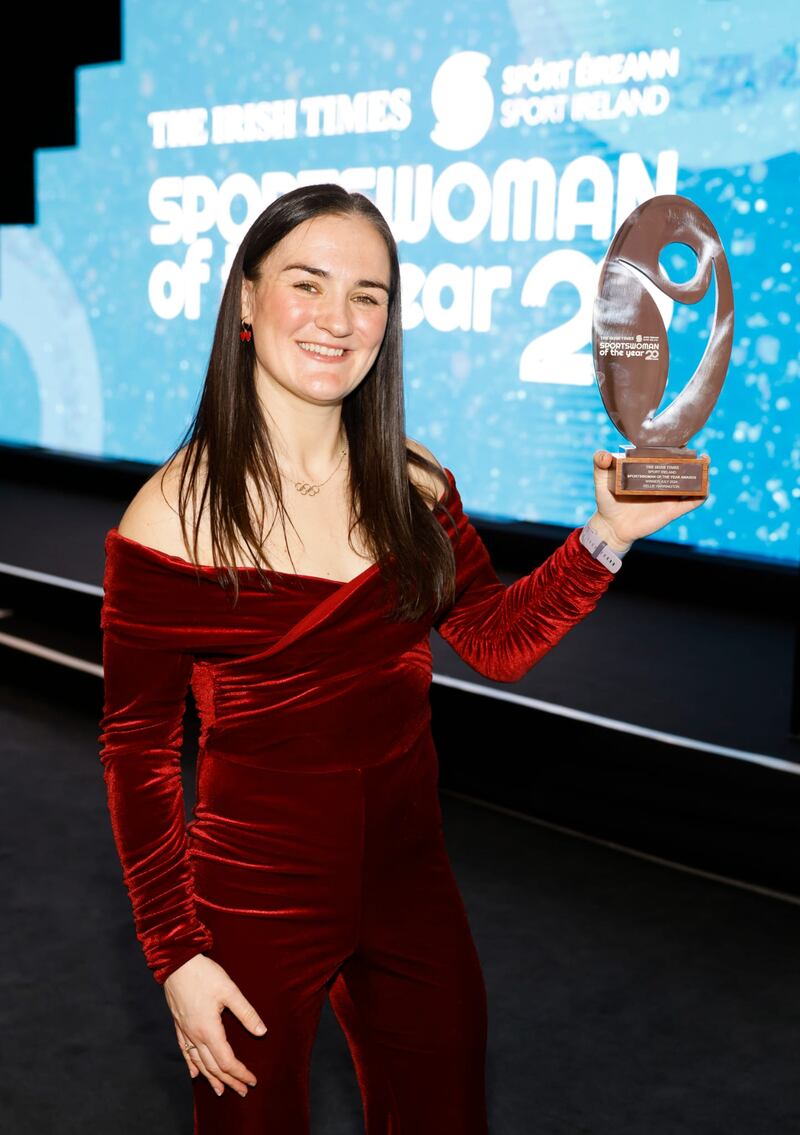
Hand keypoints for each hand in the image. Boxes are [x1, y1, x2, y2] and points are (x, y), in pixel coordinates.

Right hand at [163, 953, 267, 1096]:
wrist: (177, 963)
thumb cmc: (204, 975)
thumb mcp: (230, 991)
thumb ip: (246, 1013)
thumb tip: (262, 1032)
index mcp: (209, 1030)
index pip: (226, 1061)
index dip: (240, 1073)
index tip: (252, 1080)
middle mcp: (195, 1036)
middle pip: (213, 1067)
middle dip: (229, 1080)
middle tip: (243, 1091)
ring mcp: (185, 1031)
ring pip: (199, 1063)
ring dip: (211, 1078)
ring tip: (221, 1090)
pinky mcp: (179, 1025)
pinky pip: (185, 1052)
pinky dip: (192, 1065)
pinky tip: (195, 1073)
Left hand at [588, 449, 709, 550]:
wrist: (611, 526)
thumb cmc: (607, 500)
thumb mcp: (601, 478)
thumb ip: (599, 463)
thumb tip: (605, 456)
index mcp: (648, 468)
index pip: (665, 453)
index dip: (675, 444)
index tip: (681, 437)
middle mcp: (661, 479)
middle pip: (683, 465)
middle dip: (694, 456)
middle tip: (697, 451)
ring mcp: (669, 494)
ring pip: (692, 481)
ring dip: (702, 472)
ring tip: (704, 463)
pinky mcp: (673, 510)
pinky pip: (693, 501)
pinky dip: (702, 494)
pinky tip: (704, 486)